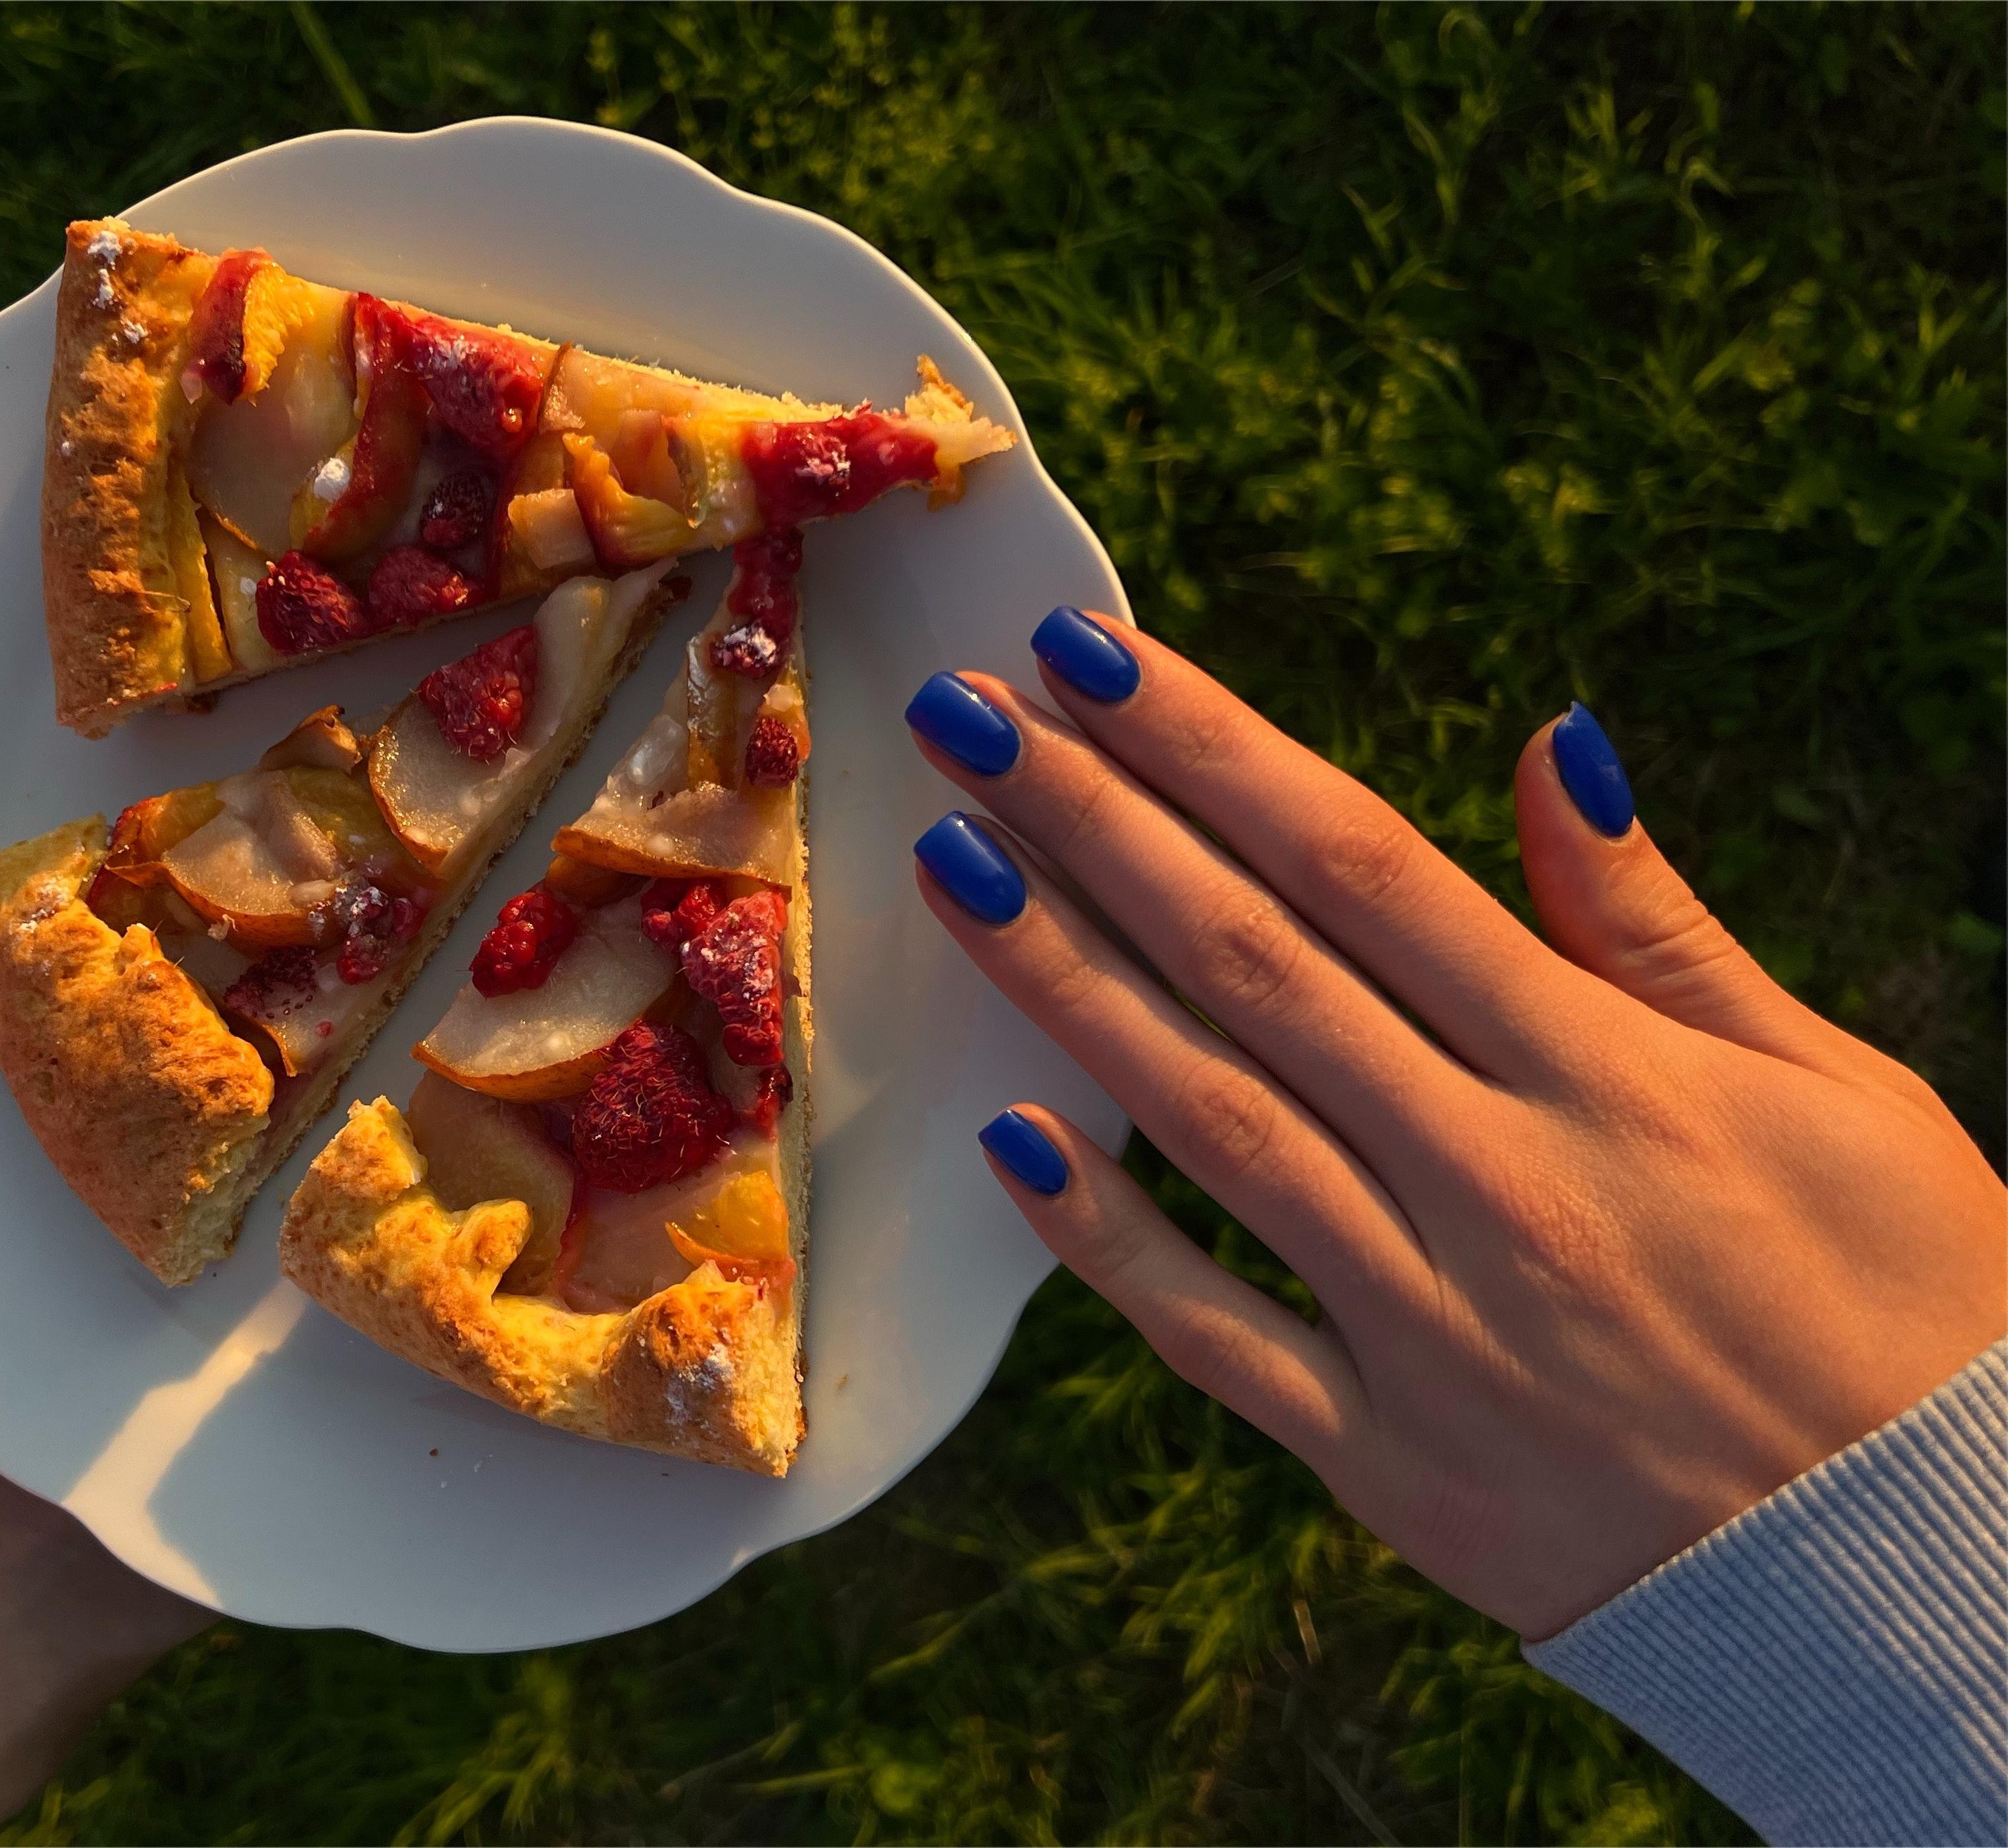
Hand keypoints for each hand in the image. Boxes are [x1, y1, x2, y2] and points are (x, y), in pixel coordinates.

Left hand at [901, 609, 2005, 1638]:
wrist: (1937, 1586)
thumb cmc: (1914, 1313)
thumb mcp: (1836, 1092)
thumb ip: (1659, 929)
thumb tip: (1556, 746)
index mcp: (1608, 1077)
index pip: (1362, 867)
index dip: (1212, 750)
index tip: (1092, 659)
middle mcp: (1498, 1182)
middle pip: (1253, 966)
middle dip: (1095, 825)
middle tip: (967, 720)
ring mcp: (1430, 1326)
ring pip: (1209, 1121)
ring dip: (1066, 984)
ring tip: (953, 865)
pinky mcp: (1389, 1458)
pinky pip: (1215, 1339)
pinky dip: (1108, 1242)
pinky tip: (1005, 1139)